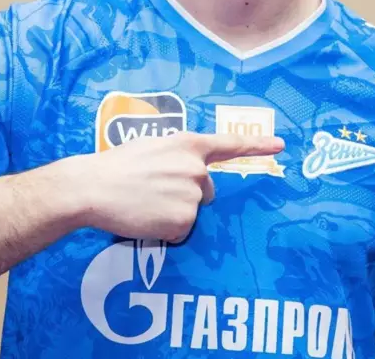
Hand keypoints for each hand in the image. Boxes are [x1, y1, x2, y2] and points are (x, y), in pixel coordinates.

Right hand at [68, 131, 283, 242]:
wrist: (93, 187)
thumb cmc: (117, 165)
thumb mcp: (152, 146)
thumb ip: (177, 154)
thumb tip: (189, 169)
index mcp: (188, 145)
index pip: (230, 144)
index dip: (257, 145)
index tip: (281, 145)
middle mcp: (197, 168)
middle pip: (207, 189)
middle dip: (188, 193)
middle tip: (155, 191)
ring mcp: (192, 195)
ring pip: (192, 211)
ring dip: (174, 211)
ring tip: (145, 203)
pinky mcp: (184, 220)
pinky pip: (181, 230)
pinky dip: (166, 229)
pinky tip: (146, 218)